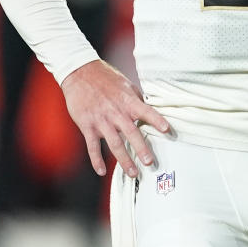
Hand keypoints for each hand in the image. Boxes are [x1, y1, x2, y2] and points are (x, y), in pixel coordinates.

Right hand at [60, 59, 170, 178]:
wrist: (80, 73)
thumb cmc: (105, 78)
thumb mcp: (126, 84)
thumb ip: (136, 99)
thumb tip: (148, 109)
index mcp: (127, 101)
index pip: (146, 111)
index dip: (157, 120)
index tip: (167, 131)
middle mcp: (116, 112)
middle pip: (131, 133)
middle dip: (141, 149)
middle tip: (150, 163)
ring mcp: (101, 120)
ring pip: (115, 144)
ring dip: (124, 160)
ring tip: (133, 173)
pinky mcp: (87, 125)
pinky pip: (92, 146)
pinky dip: (96, 160)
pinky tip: (102, 171)